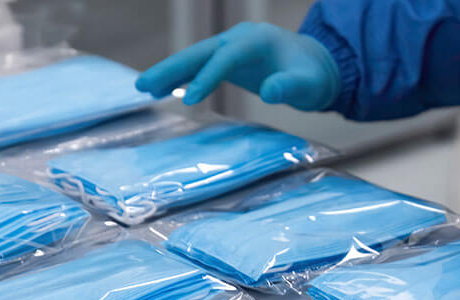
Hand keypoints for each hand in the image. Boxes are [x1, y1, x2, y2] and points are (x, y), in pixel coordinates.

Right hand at [136, 22, 340, 109]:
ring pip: (195, 58)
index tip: (189, 101)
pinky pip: (201, 66)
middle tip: (143, 85)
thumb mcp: (308, 85)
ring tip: (143, 88)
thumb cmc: (314, 77)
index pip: (225, 58)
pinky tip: (161, 88)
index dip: (206, 78)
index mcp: (256, 40)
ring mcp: (231, 47)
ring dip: (170, 72)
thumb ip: (290, 87)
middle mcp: (238, 38)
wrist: (317, 66)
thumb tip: (269, 93)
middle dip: (171, 68)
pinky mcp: (228, 60)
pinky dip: (182, 77)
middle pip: (200, 52)